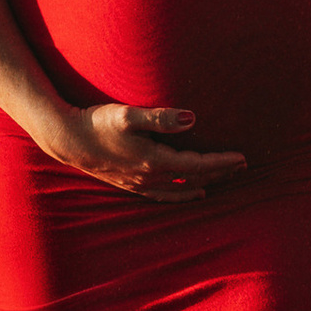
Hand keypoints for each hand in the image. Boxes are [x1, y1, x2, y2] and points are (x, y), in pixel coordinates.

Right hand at [41, 101, 245, 200]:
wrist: (67, 140)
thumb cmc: (97, 123)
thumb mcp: (128, 115)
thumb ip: (160, 117)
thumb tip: (191, 119)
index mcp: (154, 160)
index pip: (197, 165)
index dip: (222, 162)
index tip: (242, 158)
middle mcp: (150, 177)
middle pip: (195, 178)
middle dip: (220, 172)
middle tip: (243, 166)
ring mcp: (141, 183)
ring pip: (183, 188)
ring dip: (207, 182)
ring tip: (227, 177)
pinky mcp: (132, 184)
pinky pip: (167, 195)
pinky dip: (185, 195)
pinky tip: (194, 193)